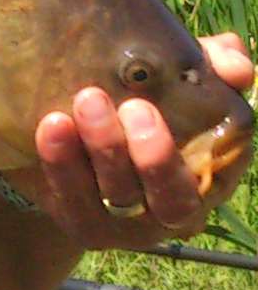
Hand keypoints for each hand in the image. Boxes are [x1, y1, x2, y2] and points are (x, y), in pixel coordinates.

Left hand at [5, 33, 253, 248]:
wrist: (76, 140)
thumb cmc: (139, 101)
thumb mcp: (176, 79)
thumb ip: (212, 64)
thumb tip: (237, 68)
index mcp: (210, 174)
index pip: (223, 166)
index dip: (212, 142)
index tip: (176, 106)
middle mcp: (175, 210)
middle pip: (171, 198)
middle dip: (155, 156)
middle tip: (133, 106)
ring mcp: (127, 224)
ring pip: (118, 197)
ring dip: (104, 149)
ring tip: (86, 101)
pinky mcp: (83, 224)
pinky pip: (71, 199)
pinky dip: (61, 162)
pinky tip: (51, 125)